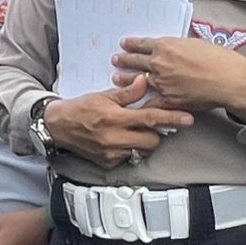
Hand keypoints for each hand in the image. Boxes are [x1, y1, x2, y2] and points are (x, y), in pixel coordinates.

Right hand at [43, 76, 193, 168]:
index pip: (150, 118)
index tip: (187, 118)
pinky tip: (121, 140)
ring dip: (143, 142)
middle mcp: (114, 137)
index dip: (171, 118)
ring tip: (134, 131)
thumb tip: (145, 81)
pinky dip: (129, 149)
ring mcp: (111, 152)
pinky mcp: (108, 162)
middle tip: (150, 124)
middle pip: (152, 140)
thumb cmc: (79, 109)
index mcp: (114, 117)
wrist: (57, 126)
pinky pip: (128, 158)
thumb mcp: (103, 96)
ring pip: (142, 151)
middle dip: (156, 132)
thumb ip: (127, 92)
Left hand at [114, 36, 245, 119]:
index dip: (132, 45)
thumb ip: (178, 46)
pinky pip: (150, 101)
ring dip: (125, 79)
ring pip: (137, 81)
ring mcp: (162, 82)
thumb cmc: (219, 60)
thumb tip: (171, 48)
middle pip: (135, 61)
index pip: (142, 44)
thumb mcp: (195, 44)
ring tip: (116, 78)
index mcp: (166, 46)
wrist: (230, 80)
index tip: (124, 44)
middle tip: (116, 59)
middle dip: (124, 60)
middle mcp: (160, 63)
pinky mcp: (169, 99)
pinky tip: (134, 102)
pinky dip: (142, 102)